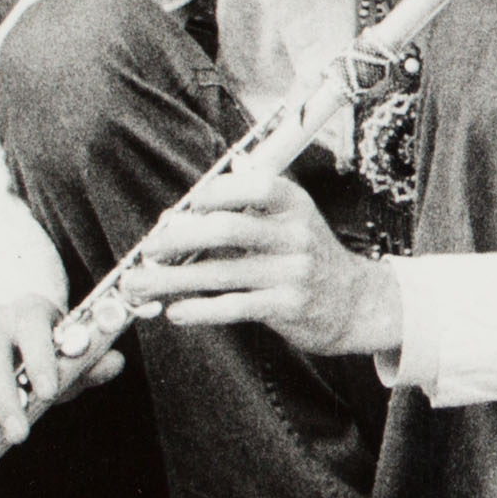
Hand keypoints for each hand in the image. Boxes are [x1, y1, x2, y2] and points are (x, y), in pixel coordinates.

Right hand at [0, 295, 121, 453]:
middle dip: (3, 397)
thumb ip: (90, 361)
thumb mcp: (70, 347)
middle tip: (18, 434)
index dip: (39, 358)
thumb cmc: (49, 341)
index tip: (49, 391)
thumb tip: (115, 362)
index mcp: (30, 311)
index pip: (33, 329)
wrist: (12, 312)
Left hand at [128, 168, 402, 356]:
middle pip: (227, 229)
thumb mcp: (291, 219)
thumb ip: (247, 207)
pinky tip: (177, 312)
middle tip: (150, 250)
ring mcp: (293, 272)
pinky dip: (199, 310)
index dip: (212, 193)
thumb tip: (186, 209)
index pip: (251, 185)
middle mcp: (295, 235)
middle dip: (179, 240)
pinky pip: (233, 307)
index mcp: (294, 204)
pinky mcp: (288, 307)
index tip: (181, 209)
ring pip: (221, 273)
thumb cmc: (308, 257)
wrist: (355, 303)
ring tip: (141, 286)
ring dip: (173, 280)